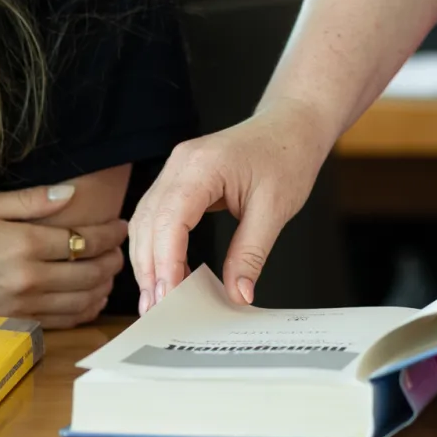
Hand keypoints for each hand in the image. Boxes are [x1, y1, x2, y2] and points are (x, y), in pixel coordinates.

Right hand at [0, 184, 126, 327]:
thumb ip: (31, 200)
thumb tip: (70, 192)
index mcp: (22, 243)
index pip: (82, 239)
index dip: (108, 233)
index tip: (120, 225)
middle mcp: (27, 278)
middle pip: (88, 272)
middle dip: (112, 260)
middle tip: (120, 249)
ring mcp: (22, 306)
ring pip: (80, 301)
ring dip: (103, 287)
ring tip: (110, 272)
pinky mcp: (14, 325)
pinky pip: (61, 322)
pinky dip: (83, 311)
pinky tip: (90, 299)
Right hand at [129, 97, 331, 311]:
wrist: (291, 125)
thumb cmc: (286, 156)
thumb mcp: (275, 209)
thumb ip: (250, 253)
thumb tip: (237, 295)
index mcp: (202, 165)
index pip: (170, 219)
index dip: (166, 262)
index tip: (169, 299)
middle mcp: (180, 163)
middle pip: (149, 221)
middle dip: (150, 268)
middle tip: (157, 311)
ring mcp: (176, 168)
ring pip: (145, 219)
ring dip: (148, 259)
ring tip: (156, 300)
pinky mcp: (180, 178)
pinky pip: (157, 214)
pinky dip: (157, 245)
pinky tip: (166, 271)